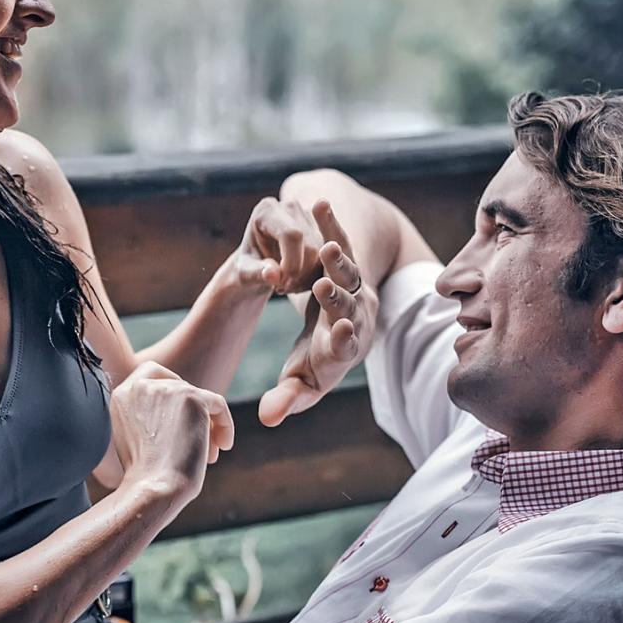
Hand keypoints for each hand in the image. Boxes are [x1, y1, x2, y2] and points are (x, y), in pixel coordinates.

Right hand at [111, 362, 232, 508]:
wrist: (153, 488)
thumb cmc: (145, 475)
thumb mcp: (135, 437)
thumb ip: (149, 414)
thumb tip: (179, 410)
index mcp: (121, 395)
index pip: (151, 373)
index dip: (172, 388)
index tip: (183, 414)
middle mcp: (140, 386)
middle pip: (180, 387)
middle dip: (192, 418)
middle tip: (200, 448)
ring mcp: (166, 388)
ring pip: (200, 399)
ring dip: (206, 427)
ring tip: (208, 456)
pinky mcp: (191, 396)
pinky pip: (218, 405)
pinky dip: (224, 425)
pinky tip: (223, 447)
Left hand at [232, 197, 325, 294]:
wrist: (256, 264)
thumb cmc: (247, 267)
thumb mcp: (244, 274)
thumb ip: (256, 273)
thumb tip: (273, 274)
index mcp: (266, 210)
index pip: (291, 235)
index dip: (292, 263)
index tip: (281, 284)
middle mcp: (290, 206)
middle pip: (310, 245)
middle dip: (299, 274)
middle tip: (281, 288)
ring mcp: (308, 215)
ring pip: (322, 254)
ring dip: (307, 277)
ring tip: (286, 284)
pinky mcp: (321, 228)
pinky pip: (328, 258)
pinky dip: (315, 276)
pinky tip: (298, 282)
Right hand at [258, 201, 377, 426]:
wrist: (341, 327)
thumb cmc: (315, 361)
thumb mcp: (301, 382)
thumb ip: (287, 400)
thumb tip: (267, 418)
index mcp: (343, 351)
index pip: (346, 346)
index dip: (343, 339)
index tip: (339, 331)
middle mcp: (354, 318)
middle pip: (348, 306)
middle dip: (338, 297)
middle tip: (324, 285)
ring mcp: (353, 288)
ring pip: (349, 272)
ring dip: (337, 259)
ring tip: (325, 246)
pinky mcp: (347, 263)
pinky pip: (341, 242)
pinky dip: (331, 225)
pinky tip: (319, 204)